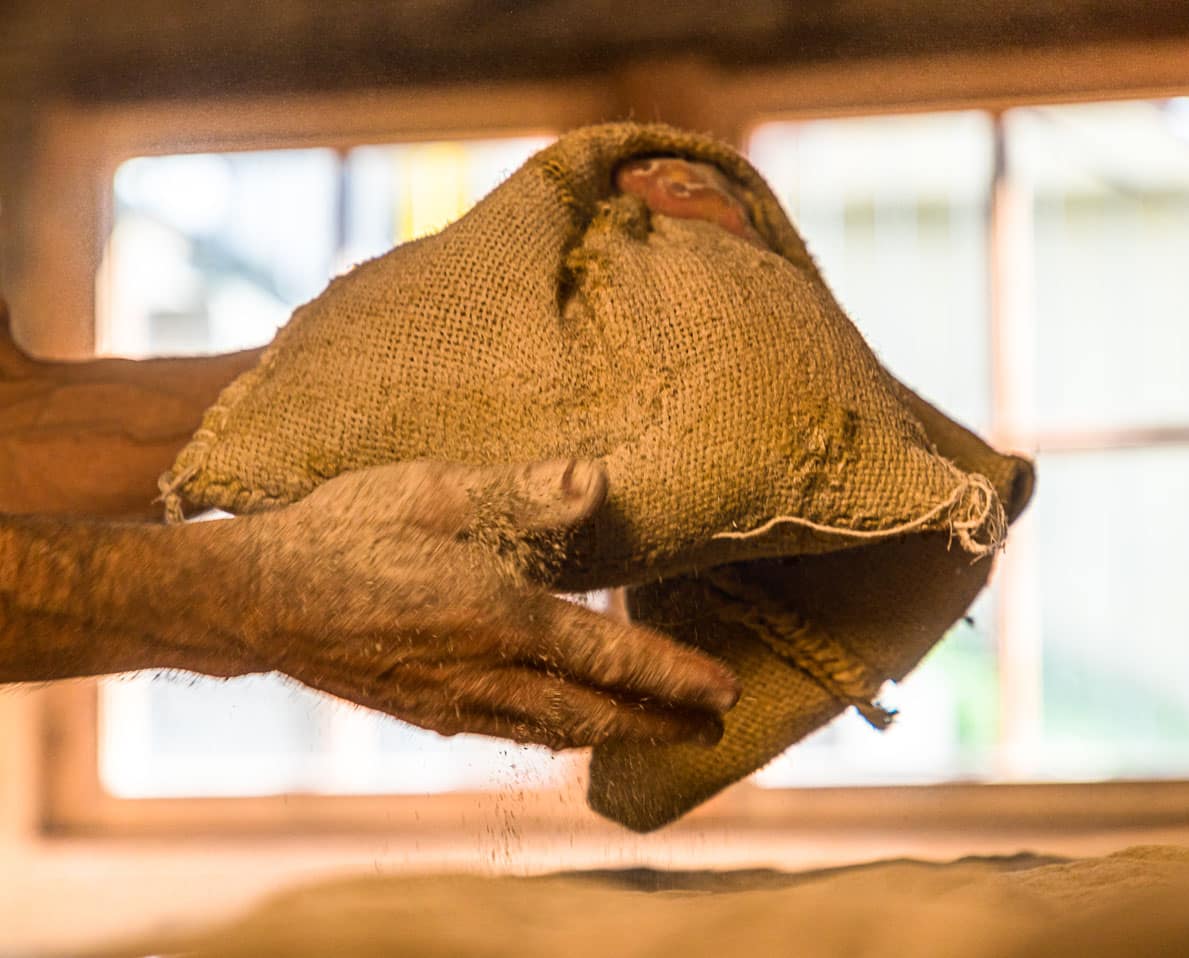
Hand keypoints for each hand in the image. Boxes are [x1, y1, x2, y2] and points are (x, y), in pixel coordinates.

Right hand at [241, 459, 740, 749]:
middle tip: (710, 729)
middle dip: (658, 723)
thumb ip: (518, 491)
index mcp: (495, 615)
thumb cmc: (342, 529)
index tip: (725, 690)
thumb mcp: (430, 490)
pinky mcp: (423, 711)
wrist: (254, 597)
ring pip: (553, 731)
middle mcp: (483, 672)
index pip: (609, 656)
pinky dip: (556, 732)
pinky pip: (510, 730)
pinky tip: (565, 723)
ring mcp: (451, 702)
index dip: (672, 676)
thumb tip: (597, 480)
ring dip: (613, 734)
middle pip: (593, 713)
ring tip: (654, 732)